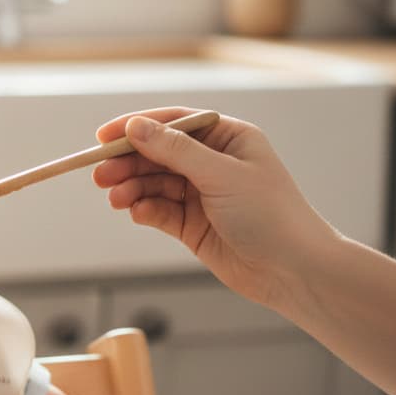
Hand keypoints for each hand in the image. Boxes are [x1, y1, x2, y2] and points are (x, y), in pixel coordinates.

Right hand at [91, 107, 335, 312]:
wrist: (294, 272)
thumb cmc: (272, 215)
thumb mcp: (221, 174)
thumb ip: (175, 150)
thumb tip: (136, 126)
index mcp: (228, 138)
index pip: (174, 123)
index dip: (138, 126)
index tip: (104, 136)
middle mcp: (213, 162)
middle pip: (158, 153)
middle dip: (128, 162)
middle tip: (101, 174)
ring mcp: (202, 194)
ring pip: (154, 183)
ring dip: (132, 188)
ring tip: (114, 198)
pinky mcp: (193, 224)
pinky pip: (159, 210)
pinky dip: (144, 209)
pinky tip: (134, 211)